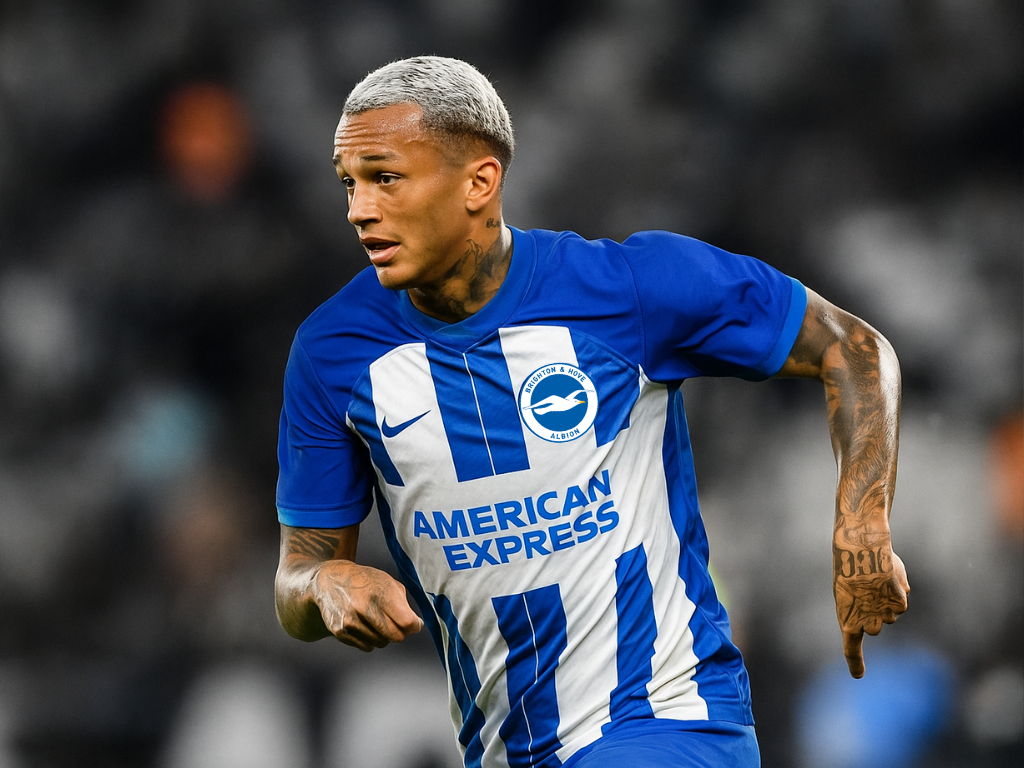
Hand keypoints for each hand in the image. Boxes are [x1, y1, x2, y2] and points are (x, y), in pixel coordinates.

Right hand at [313, 560, 423, 650]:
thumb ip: (403, 603)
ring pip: (382, 643)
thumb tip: (415, 625)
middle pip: (396, 636)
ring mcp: (350, 622)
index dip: (415, 625)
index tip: (415, 623)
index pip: (407, 622)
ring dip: (384, 636)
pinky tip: (365, 625)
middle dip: (401, 632)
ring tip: (376, 620)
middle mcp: (364, 608)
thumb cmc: (363, 580)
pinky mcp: (340, 632)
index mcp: (379, 593)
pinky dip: (370, 639)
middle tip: (397, 623)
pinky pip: (367, 647)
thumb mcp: (387, 581)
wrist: (330, 580)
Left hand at [832, 543, 909, 677]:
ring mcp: (882, 615)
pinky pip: (900, 604)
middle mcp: (864, 622)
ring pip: (890, 617)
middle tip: (869, 597)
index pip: (851, 647)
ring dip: (886, 604)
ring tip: (876, 582)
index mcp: (847, 617)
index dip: (855, 662)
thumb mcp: (855, 585)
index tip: (858, 677)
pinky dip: (897, 594)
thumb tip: (901, 596)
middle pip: (876, 630)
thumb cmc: (851, 562)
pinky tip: (888, 579)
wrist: (860, 548)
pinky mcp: (897, 605)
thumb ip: (872, 598)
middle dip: (875, 618)